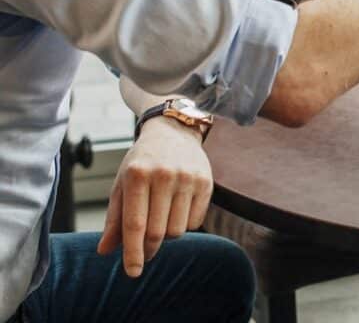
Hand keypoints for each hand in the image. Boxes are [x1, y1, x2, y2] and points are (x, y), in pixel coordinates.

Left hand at [96, 117, 212, 277]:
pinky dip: (185, 224)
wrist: (174, 132)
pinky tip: (178, 210)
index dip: (133, 253)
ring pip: (177, 230)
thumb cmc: (142, 163)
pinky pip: (196, 221)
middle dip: (149, 249)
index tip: (132, 273)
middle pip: (156, 232)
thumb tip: (105, 251)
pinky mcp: (206, 180)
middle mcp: (163, 174)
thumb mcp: (122, 184)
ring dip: (167, 235)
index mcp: (137, 175)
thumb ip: (115, 219)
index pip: (134, 225)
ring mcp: (187, 177)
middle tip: (145, 251)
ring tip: (162, 221)